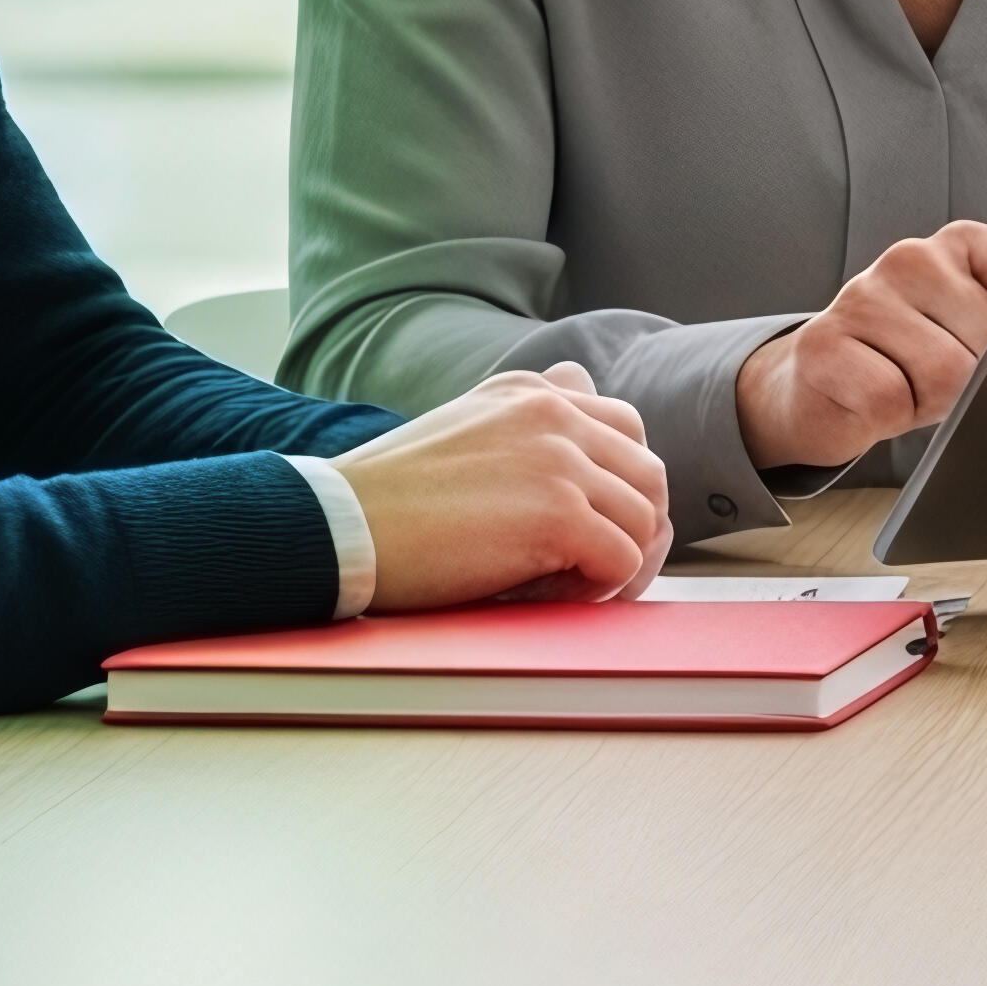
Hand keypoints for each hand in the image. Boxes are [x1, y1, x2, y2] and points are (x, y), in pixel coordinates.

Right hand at [339, 366, 665, 611]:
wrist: (337, 525)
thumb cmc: (390, 497)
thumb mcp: (466, 430)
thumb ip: (525, 426)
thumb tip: (581, 419)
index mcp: (531, 391)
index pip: (625, 428)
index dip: (617, 486)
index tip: (586, 525)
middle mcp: (553, 413)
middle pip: (649, 475)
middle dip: (632, 527)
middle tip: (591, 568)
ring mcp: (560, 461)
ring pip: (645, 520)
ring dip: (615, 563)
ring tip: (562, 584)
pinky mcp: (559, 514)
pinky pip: (623, 562)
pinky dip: (597, 591)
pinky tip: (545, 595)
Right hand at [737, 195, 986, 469]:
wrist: (821, 385)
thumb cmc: (914, 349)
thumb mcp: (983, 309)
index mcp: (959, 243)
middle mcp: (910, 258)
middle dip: (977, 381)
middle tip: (943, 379)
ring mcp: (861, 298)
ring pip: (946, 376)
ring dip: (932, 402)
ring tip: (908, 387)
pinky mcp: (823, 348)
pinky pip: (891, 401)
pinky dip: (889, 416)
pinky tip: (873, 399)